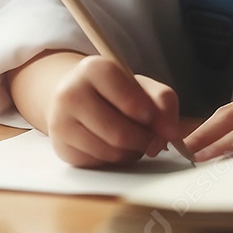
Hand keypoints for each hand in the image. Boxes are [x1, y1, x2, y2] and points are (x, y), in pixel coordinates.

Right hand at [46, 55, 180, 167]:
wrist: (76, 96)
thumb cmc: (115, 90)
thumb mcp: (141, 85)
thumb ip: (164, 102)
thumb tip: (170, 133)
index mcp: (94, 68)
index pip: (130, 100)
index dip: (148, 114)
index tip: (151, 117)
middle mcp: (71, 92)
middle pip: (120, 133)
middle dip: (144, 141)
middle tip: (153, 139)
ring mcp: (61, 121)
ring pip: (110, 152)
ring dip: (131, 152)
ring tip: (133, 139)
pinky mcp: (61, 146)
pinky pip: (99, 163)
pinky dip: (114, 160)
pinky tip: (114, 145)